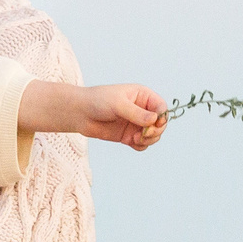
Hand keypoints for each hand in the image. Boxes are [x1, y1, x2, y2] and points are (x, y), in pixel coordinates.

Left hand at [29, 81, 166, 148]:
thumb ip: (136, 113)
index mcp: (143, 96)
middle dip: (156, 131)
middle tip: (144, 135)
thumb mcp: (118, 104)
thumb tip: (154, 120)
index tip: (154, 124)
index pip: (161, 107)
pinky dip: (141, 145)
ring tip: (135, 139)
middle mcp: (142, 110)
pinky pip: (143, 144)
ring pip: (153, 135)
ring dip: (149, 140)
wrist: (80, 113)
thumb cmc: (97, 101)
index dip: (162, 117)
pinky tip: (131, 142)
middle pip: (161, 123)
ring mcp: (136, 123)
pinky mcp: (129, 136)